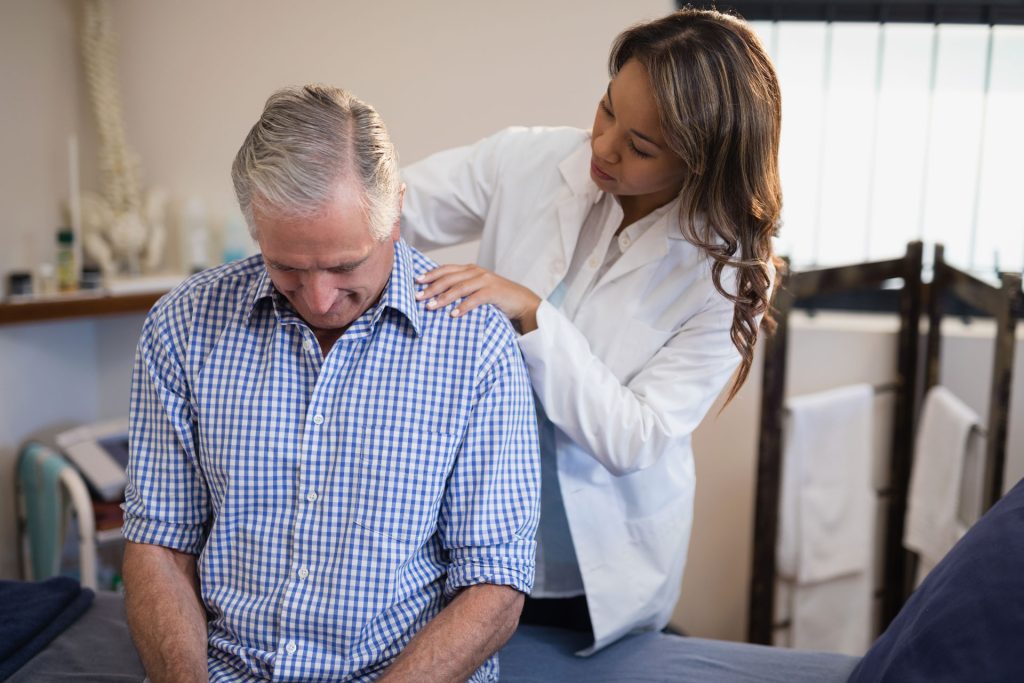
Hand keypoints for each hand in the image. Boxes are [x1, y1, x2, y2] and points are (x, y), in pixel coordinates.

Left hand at [415, 264, 540, 332]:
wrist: (522, 302)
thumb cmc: (497, 298)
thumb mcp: (478, 289)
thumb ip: (462, 288)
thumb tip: (438, 295)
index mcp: (471, 269)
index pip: (446, 269)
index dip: (431, 274)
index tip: (416, 281)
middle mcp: (477, 272)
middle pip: (449, 278)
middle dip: (432, 287)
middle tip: (418, 297)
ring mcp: (486, 281)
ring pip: (459, 288)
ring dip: (444, 298)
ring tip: (431, 307)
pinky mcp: (494, 292)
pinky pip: (475, 299)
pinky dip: (463, 306)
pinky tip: (453, 314)